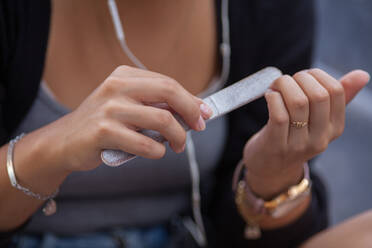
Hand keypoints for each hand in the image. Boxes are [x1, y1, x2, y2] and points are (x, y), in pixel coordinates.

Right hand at [49, 65, 211, 171]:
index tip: (205, 113)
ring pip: (162, 121)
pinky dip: (158, 152)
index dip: (192, 99)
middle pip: (169, 92)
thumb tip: (195, 109)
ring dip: (178, 138)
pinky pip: (147, 145)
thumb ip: (156, 105)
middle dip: (191, 111)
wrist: (64, 142)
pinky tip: (155, 152)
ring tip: (177, 146)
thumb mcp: (128, 106)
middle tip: (198, 127)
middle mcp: (117, 87)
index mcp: (125, 76)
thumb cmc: (103, 124)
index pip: (168, 83)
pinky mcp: (104, 132)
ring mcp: (109, 109)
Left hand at [243, 69, 369, 197]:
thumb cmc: (294, 136)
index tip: (303, 76)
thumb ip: (338, 97)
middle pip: (318, 95)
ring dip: (283, 86)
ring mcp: (299, 144)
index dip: (317, 75)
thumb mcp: (318, 119)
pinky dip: (273, 98)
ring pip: (298, 102)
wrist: (271, 168)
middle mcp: (320, 137)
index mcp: (335, 127)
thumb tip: (362, 74)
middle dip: (299, 79)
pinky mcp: (277, 145)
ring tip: (275, 87)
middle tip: (286, 81)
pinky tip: (269, 96)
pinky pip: (279, 115)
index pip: (335, 91)